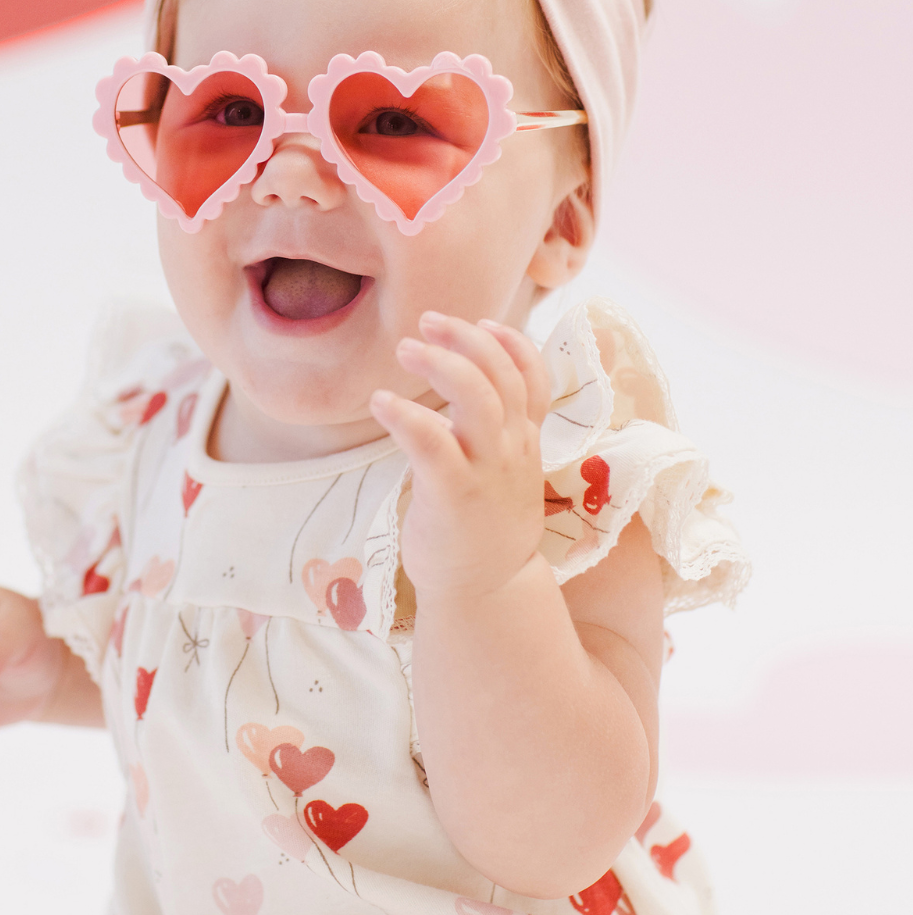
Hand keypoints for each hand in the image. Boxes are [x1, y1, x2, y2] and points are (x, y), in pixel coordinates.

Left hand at [369, 311, 551, 602]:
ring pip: (478, 400)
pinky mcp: (454, 496)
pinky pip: (433, 444)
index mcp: (523, 443)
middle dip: (466, 339)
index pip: (533, 379)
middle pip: (501, 377)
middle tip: (426, 322)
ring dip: (441, 364)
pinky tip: (381, 401)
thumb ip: (493, 436)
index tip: (482, 320)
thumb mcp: (502, 475)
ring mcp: (487, 472)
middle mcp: (512, 451)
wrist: (486, 593)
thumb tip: (464, 397)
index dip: (511, 343)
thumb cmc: (482, 529)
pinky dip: (407, 415)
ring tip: (405, 348)